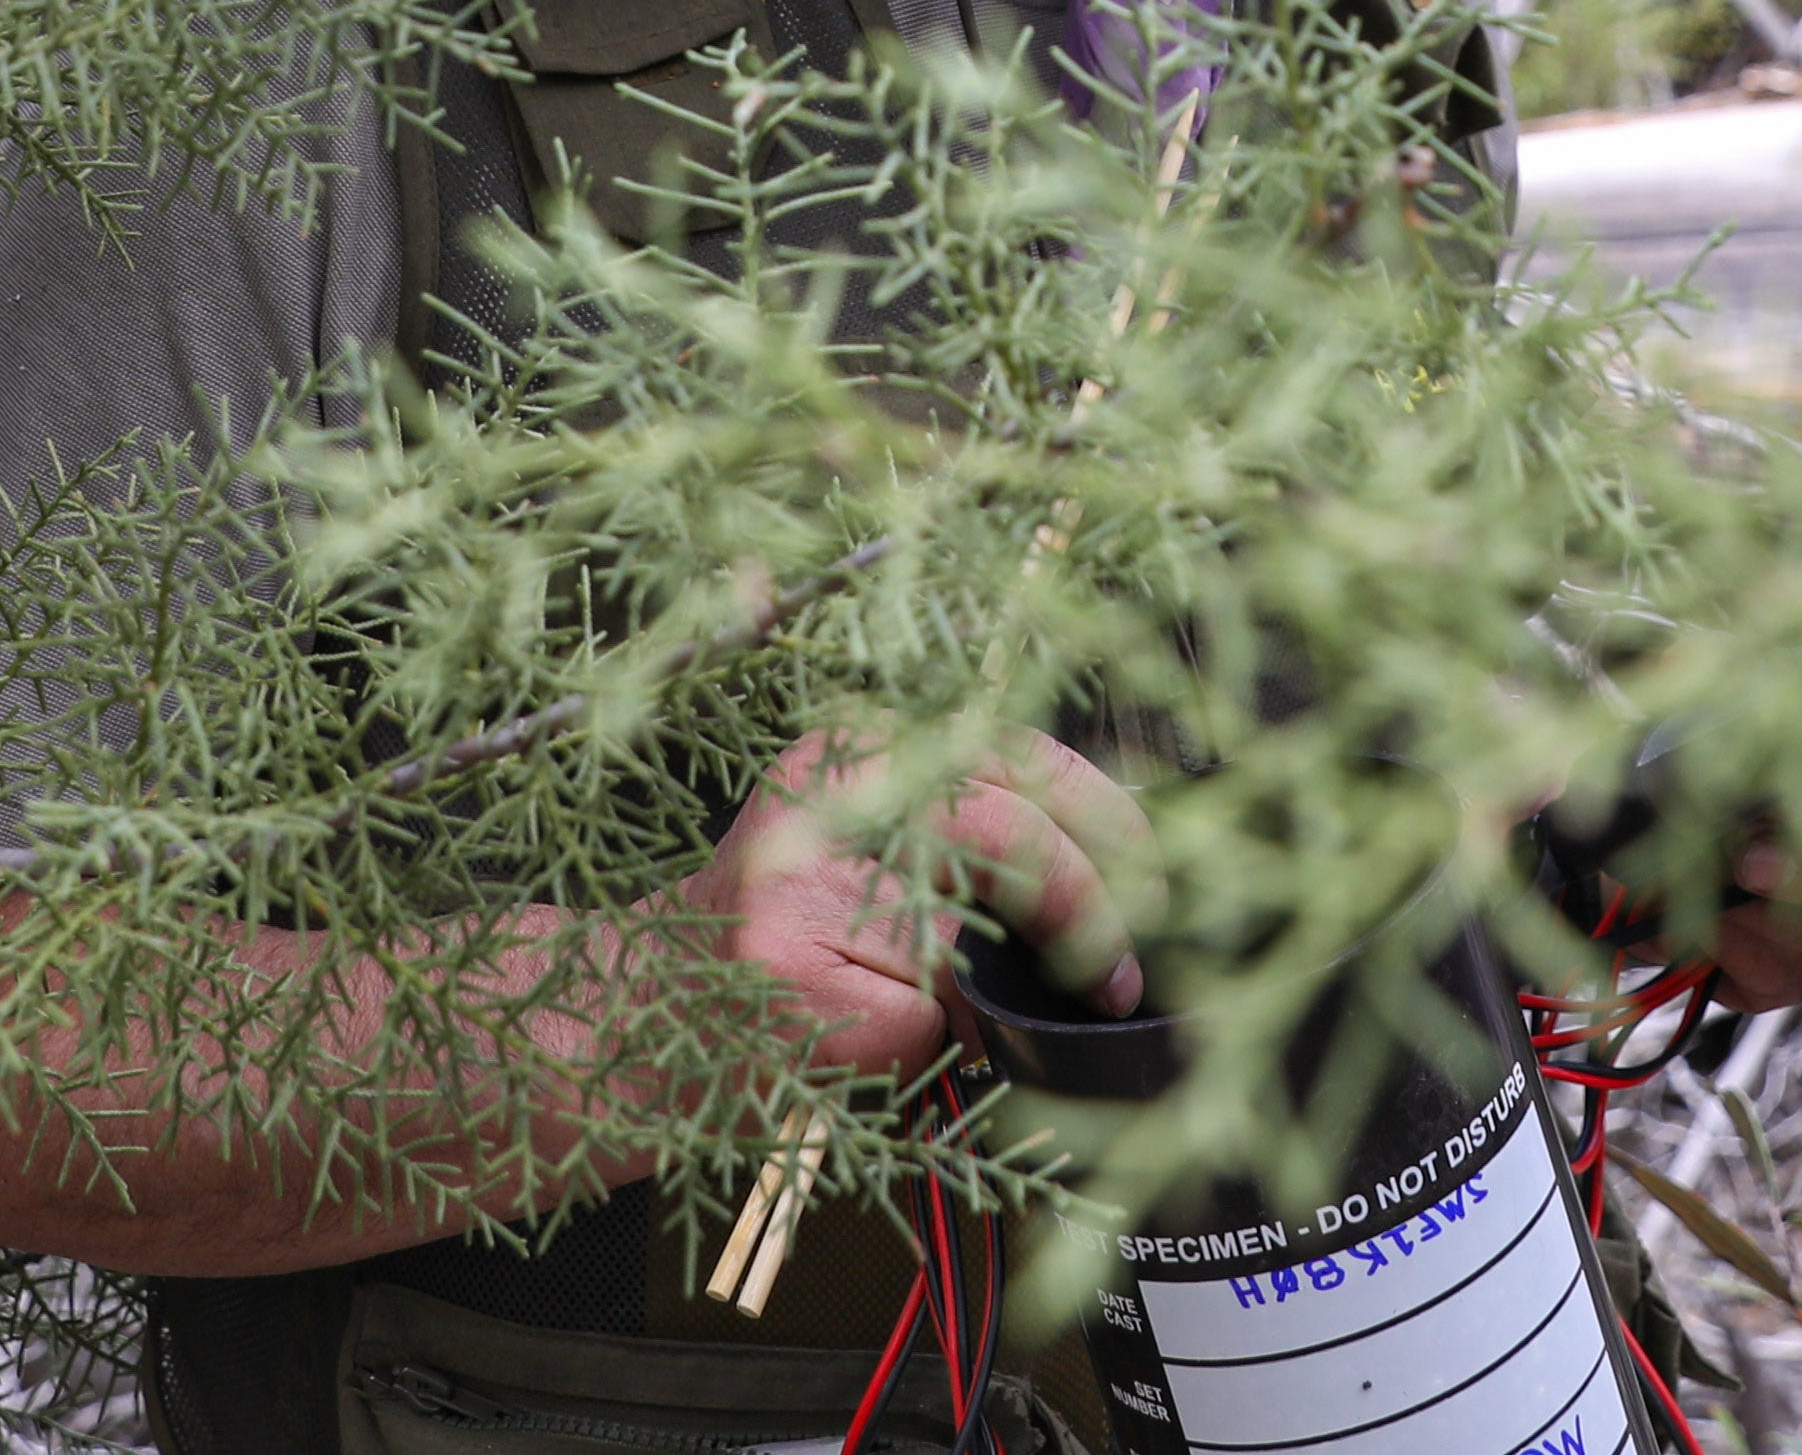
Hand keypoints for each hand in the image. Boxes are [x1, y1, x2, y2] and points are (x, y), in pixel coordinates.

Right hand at [664, 725, 1162, 1082]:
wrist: (649, 1015)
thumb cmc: (786, 943)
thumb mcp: (870, 854)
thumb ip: (973, 842)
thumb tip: (1122, 886)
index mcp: (858, 750)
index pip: (1020, 758)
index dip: (1107, 827)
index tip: (1151, 893)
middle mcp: (824, 796)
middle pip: (1006, 833)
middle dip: (1083, 911)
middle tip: (1113, 977)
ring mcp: (796, 881)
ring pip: (962, 944)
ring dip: (975, 1001)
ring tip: (909, 1006)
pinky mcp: (783, 971)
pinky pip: (914, 1019)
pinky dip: (915, 1051)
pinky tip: (853, 1041)